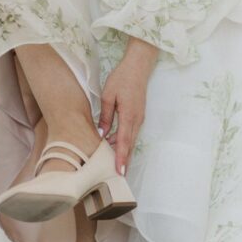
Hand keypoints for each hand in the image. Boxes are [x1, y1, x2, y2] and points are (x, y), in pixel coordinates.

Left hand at [98, 40, 157, 174]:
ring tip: (112, 163)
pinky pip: (131, 132)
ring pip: (130, 139)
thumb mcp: (108, 95)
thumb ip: (105, 115)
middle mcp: (137, 120)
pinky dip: (124, 141)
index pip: (124, 142)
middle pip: (129, 144)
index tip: (120, 172)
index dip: (121, 158)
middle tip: (115, 175)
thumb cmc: (122, 78)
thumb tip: (102, 134)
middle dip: (123, 160)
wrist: (138, 66)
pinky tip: (114, 144)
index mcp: (129, 115)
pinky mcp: (138, 115)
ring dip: (122, 150)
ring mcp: (139, 118)